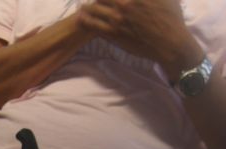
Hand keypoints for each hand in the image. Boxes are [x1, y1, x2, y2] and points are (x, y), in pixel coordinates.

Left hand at [77, 0, 202, 77]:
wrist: (169, 42)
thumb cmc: (170, 17)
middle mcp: (124, 3)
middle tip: (90, 1)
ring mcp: (117, 19)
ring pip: (94, 9)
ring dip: (86, 7)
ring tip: (81, 7)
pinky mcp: (114, 34)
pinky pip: (94, 26)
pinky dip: (85, 21)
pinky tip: (80, 19)